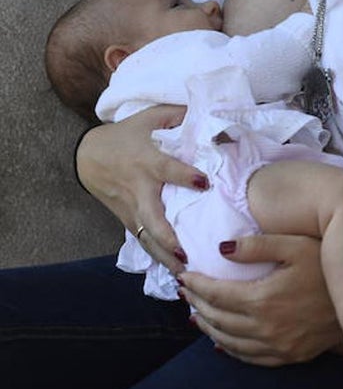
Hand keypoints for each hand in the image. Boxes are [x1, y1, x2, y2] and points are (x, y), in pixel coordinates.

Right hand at [76, 105, 203, 272]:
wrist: (87, 155)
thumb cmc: (125, 135)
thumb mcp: (149, 117)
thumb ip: (178, 114)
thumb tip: (209, 113)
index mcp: (147, 161)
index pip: (166, 169)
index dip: (184, 175)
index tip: (203, 182)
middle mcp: (140, 188)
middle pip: (152, 217)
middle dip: (167, 236)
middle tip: (186, 252)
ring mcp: (132, 208)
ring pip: (148, 237)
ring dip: (165, 256)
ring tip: (186, 275)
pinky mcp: (127, 220)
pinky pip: (144, 241)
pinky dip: (158, 258)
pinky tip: (177, 275)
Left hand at [178, 233, 342, 365]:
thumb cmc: (332, 265)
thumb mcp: (298, 245)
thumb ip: (259, 245)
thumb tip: (222, 248)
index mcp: (263, 298)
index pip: (217, 294)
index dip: (197, 284)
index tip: (185, 274)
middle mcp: (266, 327)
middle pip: (218, 319)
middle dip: (197, 304)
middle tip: (186, 292)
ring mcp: (278, 346)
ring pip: (229, 342)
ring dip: (208, 328)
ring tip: (196, 315)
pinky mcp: (291, 355)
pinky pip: (250, 357)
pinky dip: (230, 349)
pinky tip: (222, 341)